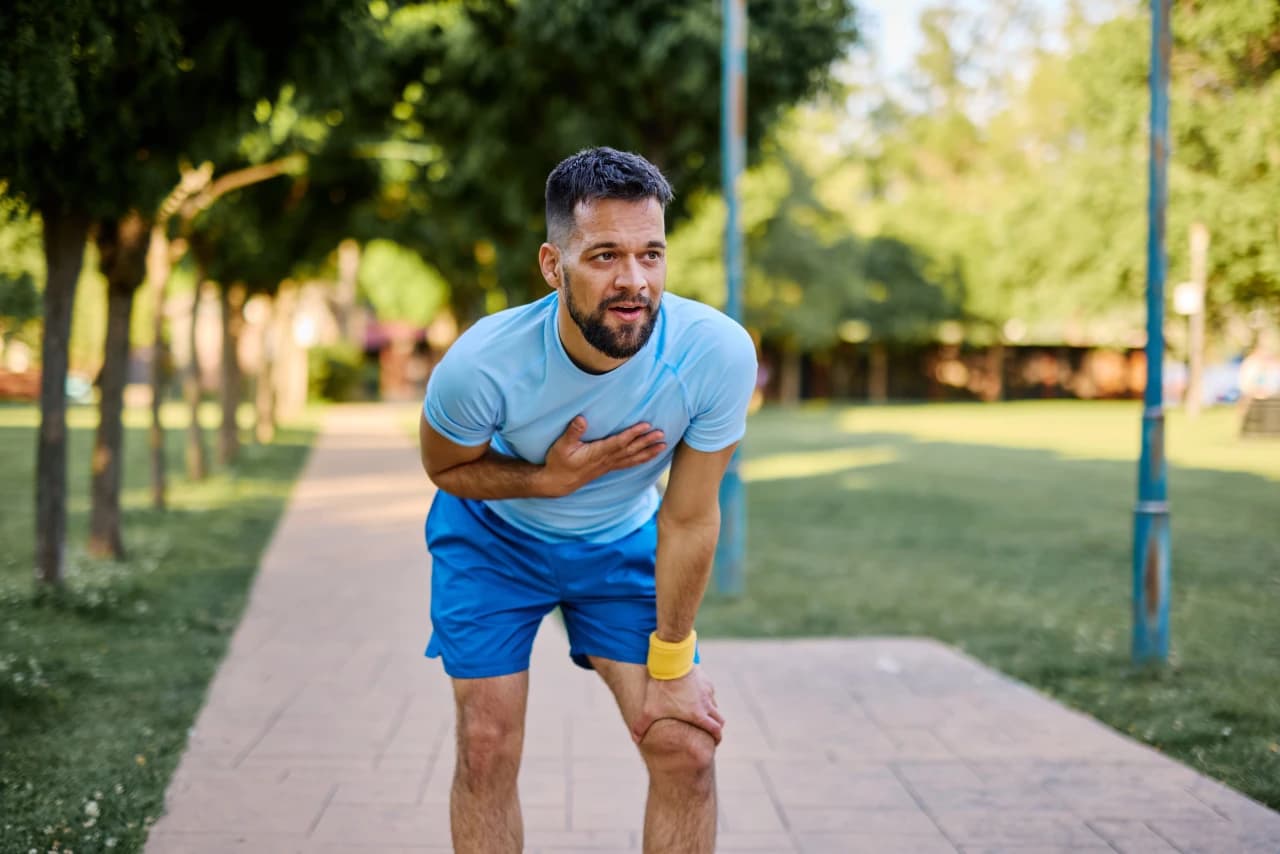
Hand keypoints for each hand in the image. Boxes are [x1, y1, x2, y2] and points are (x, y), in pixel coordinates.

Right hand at [539, 416, 665, 496]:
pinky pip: (629, 464)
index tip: (646, 426)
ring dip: (648, 452)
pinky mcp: (608, 468)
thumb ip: (573, 432)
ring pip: (632, 458)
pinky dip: (641, 460)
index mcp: (597, 453)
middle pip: (630, 449)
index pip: (619, 442)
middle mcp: (606, 460)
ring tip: (663, 446)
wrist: (558, 482)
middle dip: (646, 442)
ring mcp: (608, 465)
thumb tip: (582, 419)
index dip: (633, 434)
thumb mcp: (561, 446)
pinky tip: (650, 456)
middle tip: (661, 434)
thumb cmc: (559, 462)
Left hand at [630, 667, 724, 745]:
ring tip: (700, 713)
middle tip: (710, 732)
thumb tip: (635, 739)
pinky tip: (695, 695)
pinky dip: (706, 696)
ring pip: (715, 705)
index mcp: (698, 714)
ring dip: (711, 711)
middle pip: (720, 720)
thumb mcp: (649, 709)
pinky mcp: (705, 679)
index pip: (716, 730)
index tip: (714, 742)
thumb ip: (641, 726)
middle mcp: (706, 703)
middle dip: (716, 727)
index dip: (716, 738)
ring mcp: (707, 690)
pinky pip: (709, 691)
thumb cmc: (661, 688)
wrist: (670, 662)